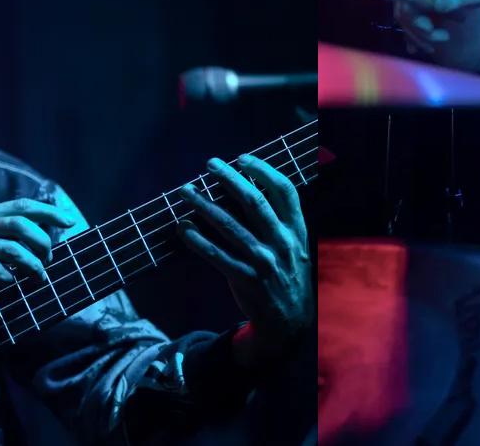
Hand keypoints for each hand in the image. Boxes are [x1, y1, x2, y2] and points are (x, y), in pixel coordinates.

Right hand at [0, 199, 77, 295]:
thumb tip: (13, 239)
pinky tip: (10, 282)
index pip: (23, 206)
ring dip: (32, 265)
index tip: (68, 221)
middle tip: (50, 258)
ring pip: (13, 251)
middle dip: (44, 242)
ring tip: (39, 277)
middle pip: (24, 227)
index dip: (49, 212)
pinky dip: (6, 277)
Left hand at [176, 154, 311, 365]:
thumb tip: (248, 188)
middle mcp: (282, 242)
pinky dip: (197, 240)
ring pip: (229, 226)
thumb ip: (279, 221)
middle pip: (254, 202)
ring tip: (186, 191)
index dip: (263, 170)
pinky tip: (183, 227)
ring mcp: (264, 262)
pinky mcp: (246, 279)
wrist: (290, 322)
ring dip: (204, 205)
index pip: (284, 191)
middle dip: (229, 179)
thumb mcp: (295, 246)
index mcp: (296, 230)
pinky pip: (217, 255)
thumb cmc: (287, 275)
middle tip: (209, 165)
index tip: (242, 158)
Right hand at [392, 0, 479, 53]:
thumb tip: (437, 3)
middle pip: (404, 6)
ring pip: (401, 12)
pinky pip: (401, 12)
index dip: (420, 17)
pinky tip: (427, 41)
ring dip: (417, 33)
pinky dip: (412, 30)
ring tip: (440, 38)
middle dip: (421, 30)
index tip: (438, 31)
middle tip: (444, 37)